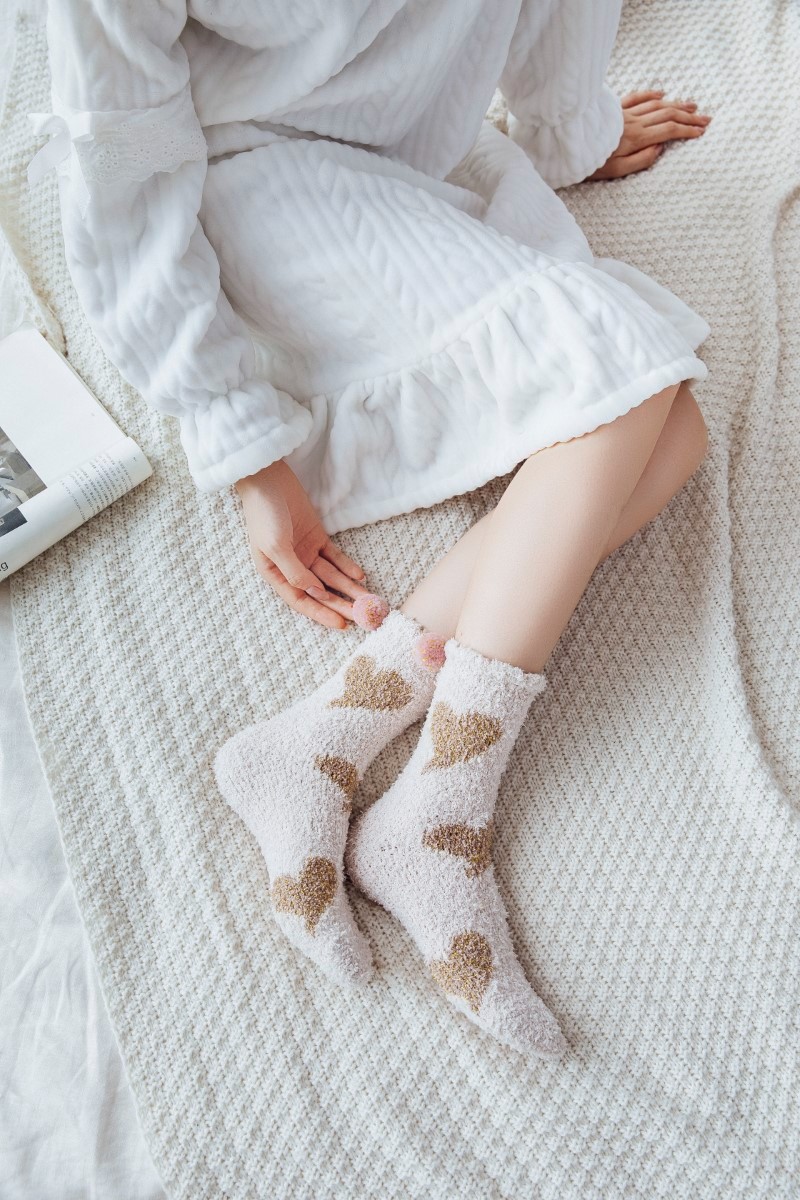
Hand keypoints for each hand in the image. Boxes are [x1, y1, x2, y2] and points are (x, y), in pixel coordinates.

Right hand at [235, 460, 370, 628]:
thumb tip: (315, 593)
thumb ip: (294, 572)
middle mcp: (292, 568)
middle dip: (342, 605)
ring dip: (349, 588)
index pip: (302, 601)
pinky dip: (348, 567)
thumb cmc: (264, 515)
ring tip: (369, 600)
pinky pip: (335, 558)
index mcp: (275, 574)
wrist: (268, 481)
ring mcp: (306, 553)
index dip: (322, 614)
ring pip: (332, 577)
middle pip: (321, 592)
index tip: (342, 624)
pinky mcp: (317, 538)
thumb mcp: (275, 546)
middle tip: (364, 617)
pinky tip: (361, 577)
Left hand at [587, 89, 711, 180]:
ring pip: (656, 104)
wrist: (565, 143)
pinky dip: (652, 95)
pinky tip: (662, 94)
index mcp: (636, 138)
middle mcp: (633, 122)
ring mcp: (624, 113)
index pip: (669, 131)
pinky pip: (636, 97)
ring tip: (692, 106)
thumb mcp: (616, 171)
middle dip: (689, 117)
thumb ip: (641, 161)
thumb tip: (660, 149)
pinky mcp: (613, 109)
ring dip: (676, 105)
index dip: (687, 131)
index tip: (702, 132)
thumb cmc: (589, 162)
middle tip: (706, 119)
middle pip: (667, 115)